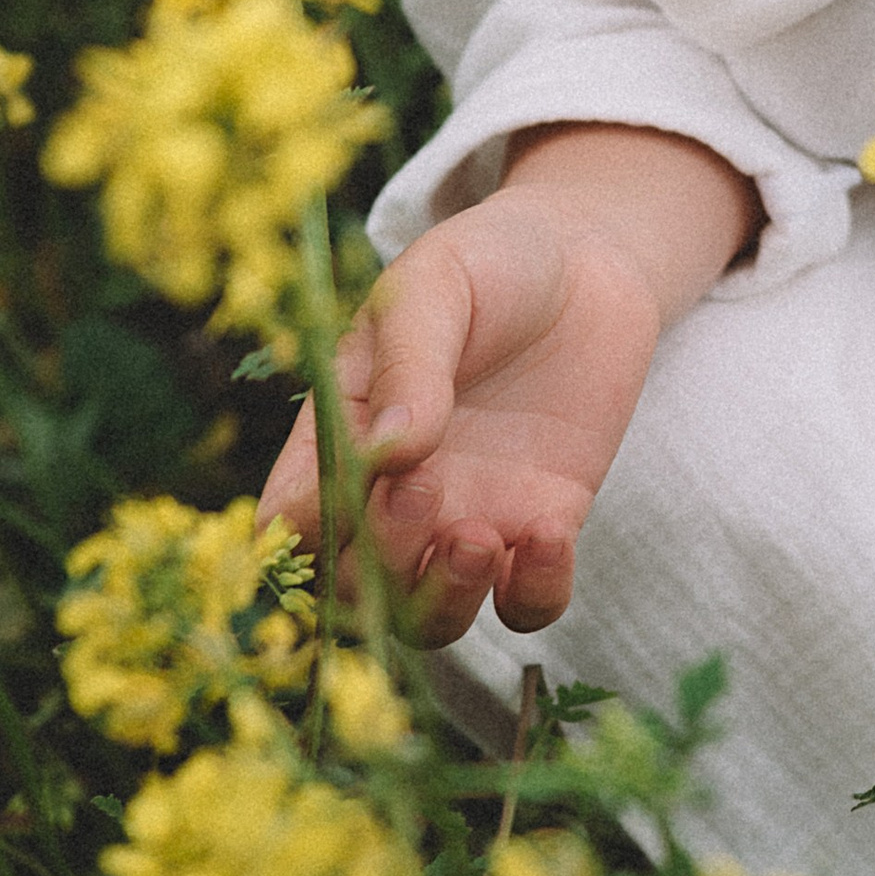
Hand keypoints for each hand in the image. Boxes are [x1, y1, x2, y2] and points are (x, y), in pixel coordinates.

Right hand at [257, 129, 755, 643]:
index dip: (304, 534)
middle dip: (380, 565)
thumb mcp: (434, 288)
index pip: (289, 524)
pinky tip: (551, 534)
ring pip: (431, 620)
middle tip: (423, 490)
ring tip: (480, 539)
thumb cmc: (485, 262)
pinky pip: (528, 603)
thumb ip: (411, 363)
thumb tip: (392, 453)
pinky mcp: (542, 526)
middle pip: (355, 589)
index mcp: (339, 436)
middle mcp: (393, 496)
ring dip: (445, 603)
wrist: (586, 255)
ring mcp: (467, 517)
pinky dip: (535, 594)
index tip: (347, 488)